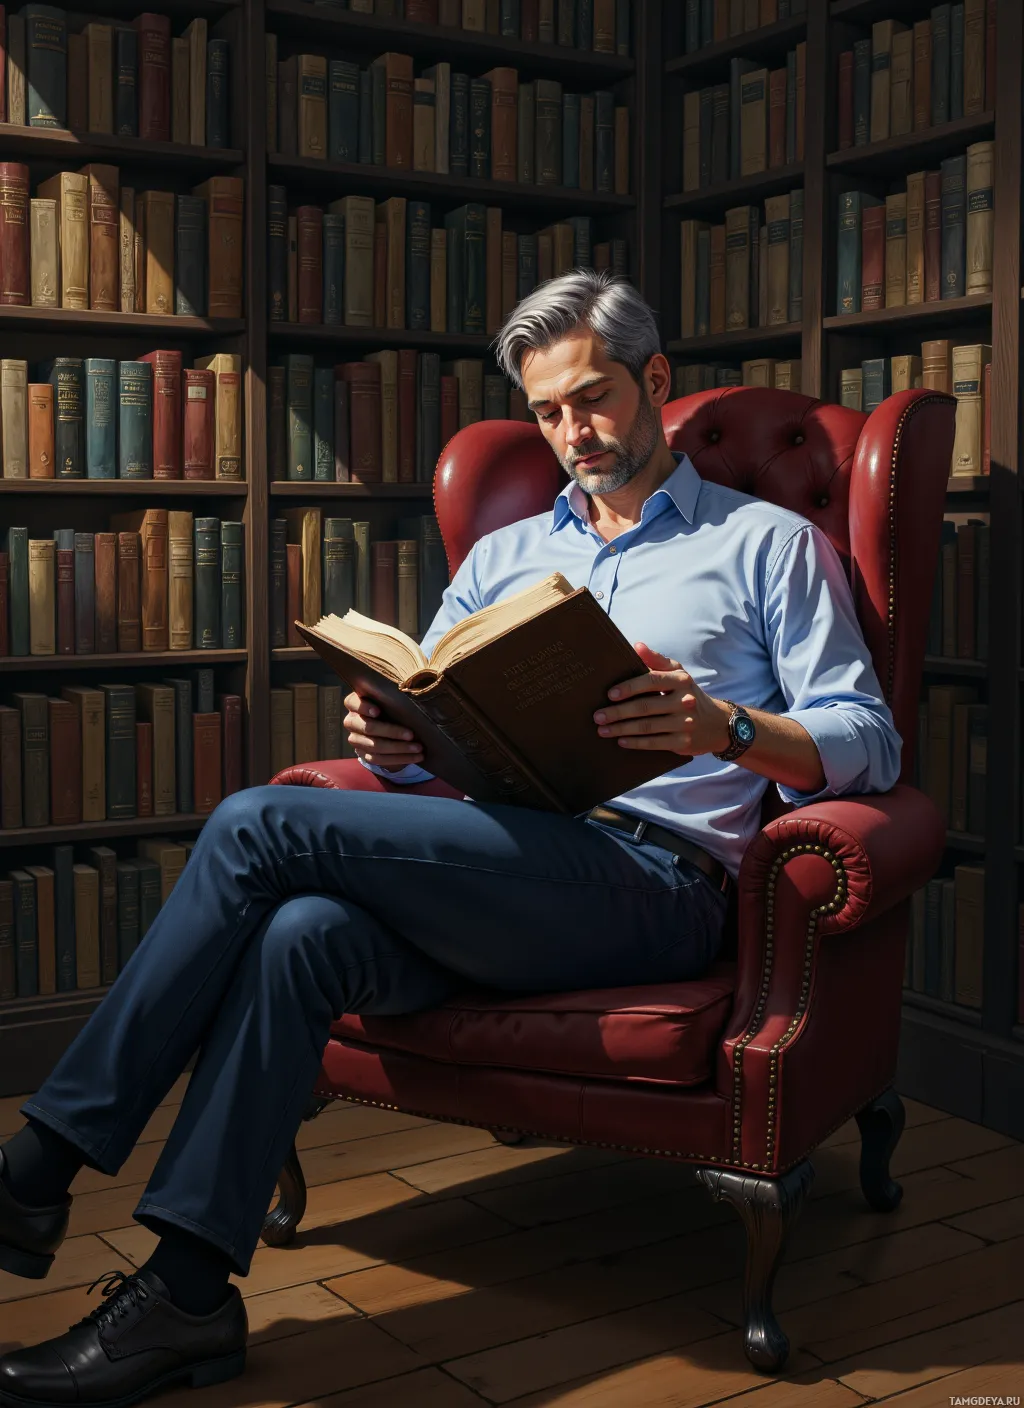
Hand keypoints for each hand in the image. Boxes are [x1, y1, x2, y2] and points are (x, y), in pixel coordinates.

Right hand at [343, 691, 423, 771]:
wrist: (384, 729)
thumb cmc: (388, 708)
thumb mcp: (387, 700)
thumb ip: (390, 698)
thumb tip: (411, 698)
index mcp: (354, 704)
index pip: (352, 703)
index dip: (364, 707)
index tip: (378, 711)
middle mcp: (351, 722)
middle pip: (368, 728)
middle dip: (391, 732)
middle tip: (411, 734)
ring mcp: (356, 740)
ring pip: (375, 746)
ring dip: (399, 748)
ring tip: (418, 748)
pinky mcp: (363, 755)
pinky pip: (379, 760)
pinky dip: (400, 759)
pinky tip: (415, 757)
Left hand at [592, 643, 731, 756]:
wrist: (716, 723)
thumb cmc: (687, 694)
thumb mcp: (678, 673)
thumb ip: (657, 660)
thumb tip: (637, 645)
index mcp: (681, 680)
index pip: (652, 681)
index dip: (629, 687)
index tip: (609, 694)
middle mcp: (685, 701)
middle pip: (645, 707)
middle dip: (618, 712)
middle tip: (598, 716)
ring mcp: (685, 723)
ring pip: (647, 726)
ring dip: (621, 729)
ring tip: (602, 730)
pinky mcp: (683, 742)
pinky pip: (654, 743)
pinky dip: (635, 743)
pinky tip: (620, 740)